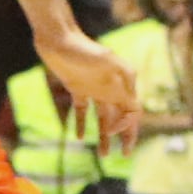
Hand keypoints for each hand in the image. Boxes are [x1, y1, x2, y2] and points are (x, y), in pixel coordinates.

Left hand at [36, 24, 136, 147]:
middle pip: (121, 118)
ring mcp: (94, 89)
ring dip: (104, 136)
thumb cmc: (83, 47)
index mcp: (122, 84)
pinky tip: (78, 137)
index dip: (128, 126)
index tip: (113, 133)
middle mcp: (111, 89)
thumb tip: (134, 105)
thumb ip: (123, 81)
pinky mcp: (76, 88)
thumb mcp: (108, 62)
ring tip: (102, 155)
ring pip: (103, 118)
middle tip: (124, 156)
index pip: (133, 112)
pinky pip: (82, 110)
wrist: (58, 37)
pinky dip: (81, 124)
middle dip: (124, 137)